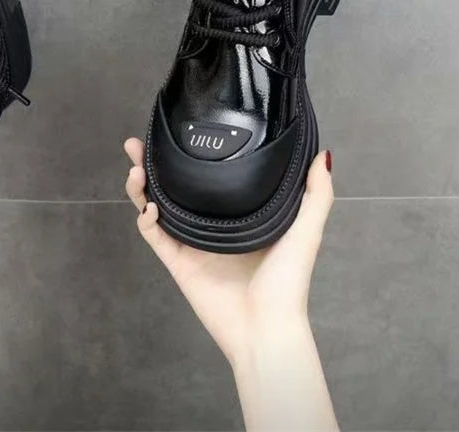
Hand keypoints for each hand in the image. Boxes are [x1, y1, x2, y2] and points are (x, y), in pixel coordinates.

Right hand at [124, 139, 332, 365]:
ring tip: (136, 168)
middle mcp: (209, 223)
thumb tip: (322, 153)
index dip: (188, 154)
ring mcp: (191, 242)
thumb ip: (316, 194)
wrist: (267, 327)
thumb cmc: (289, 281)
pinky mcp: (178, 262)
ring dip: (141, 187)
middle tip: (136, 144)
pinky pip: (154, 236)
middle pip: (172, 186)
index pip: (206, 175)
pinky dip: (146, 219)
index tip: (178, 131)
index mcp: (236, 213)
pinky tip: (150, 205)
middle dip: (151, 163)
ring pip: (155, 206)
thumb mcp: (307, 230)